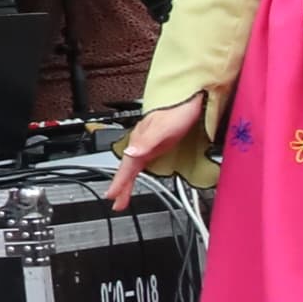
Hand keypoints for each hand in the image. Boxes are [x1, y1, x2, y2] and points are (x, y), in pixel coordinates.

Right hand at [103, 92, 215, 209]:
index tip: (112, 196)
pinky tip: (139, 175)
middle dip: (122, 187)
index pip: (127, 167)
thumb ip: (147, 142)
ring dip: (128, 181)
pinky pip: (142, 161)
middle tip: (117, 204)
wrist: (190, 97)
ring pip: (134, 166)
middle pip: (128, 169)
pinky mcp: (157, 142)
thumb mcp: (163, 128)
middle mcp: (141, 143)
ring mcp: (148, 143)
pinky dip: (138, 172)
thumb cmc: (178, 109)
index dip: (120, 182)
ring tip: (123, 196)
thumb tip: (131, 155)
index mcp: (140, 141)